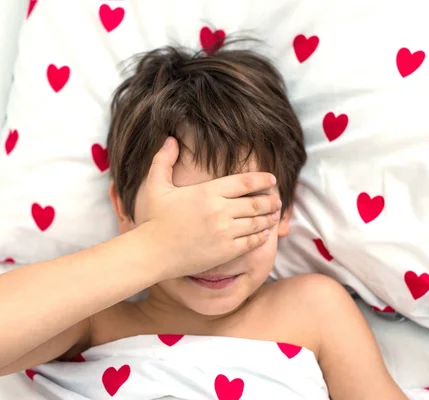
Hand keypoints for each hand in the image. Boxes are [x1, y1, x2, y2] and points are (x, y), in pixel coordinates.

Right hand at [134, 136, 281, 278]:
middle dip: (270, 200)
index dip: (262, 179)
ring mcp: (224, 232)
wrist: (150, 253)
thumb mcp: (154, 185)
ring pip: (256, 223)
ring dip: (269, 218)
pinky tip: (264, 234)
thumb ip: (163, 160)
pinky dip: (260, 237)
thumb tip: (170, 139)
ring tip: (275, 215)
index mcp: (207, 192)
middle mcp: (220, 211)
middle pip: (256, 202)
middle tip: (277, 199)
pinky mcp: (225, 252)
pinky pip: (250, 242)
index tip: (272, 179)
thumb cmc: (151, 219)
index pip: (244, 182)